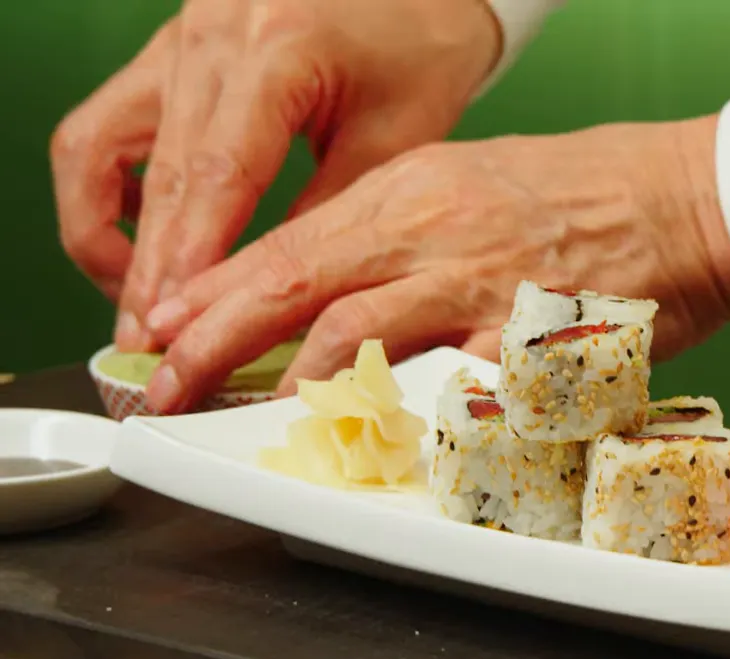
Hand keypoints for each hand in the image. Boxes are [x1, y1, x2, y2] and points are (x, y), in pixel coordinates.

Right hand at [51, 0, 500, 352]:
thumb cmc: (423, 49)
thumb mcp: (394, 137)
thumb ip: (329, 214)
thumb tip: (274, 301)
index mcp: (276, 49)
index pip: (217, 174)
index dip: (190, 260)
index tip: (177, 327)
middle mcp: (209, 36)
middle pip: (155, 171)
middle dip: (146, 269)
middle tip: (148, 344)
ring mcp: (178, 39)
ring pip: (97, 145)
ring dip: (107, 229)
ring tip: (141, 299)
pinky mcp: (169, 51)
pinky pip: (108, 123)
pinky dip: (116, 186)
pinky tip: (147, 233)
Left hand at [139, 115, 729, 412]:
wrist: (684, 198)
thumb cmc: (587, 191)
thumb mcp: (470, 183)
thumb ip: (399, 232)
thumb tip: (330, 280)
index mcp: (412, 189)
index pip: (288, 246)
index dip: (215, 294)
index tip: (168, 328)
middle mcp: (432, 232)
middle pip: (295, 288)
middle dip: (214, 342)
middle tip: (164, 383)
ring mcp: (478, 285)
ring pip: (353, 336)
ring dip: (290, 382)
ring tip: (252, 416)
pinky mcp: (528, 337)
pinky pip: (449, 385)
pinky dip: (402, 412)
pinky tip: (370, 436)